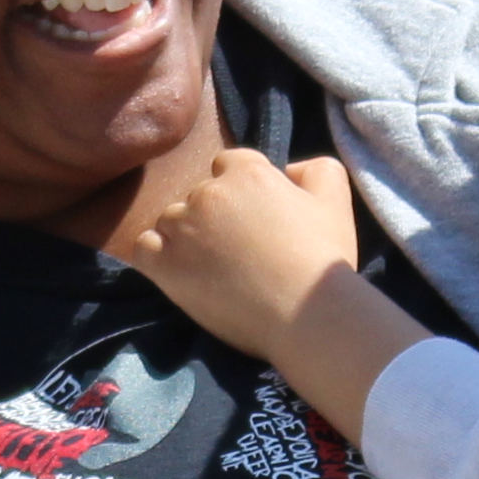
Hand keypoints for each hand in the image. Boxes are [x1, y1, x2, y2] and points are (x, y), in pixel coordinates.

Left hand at [104, 150, 363, 356]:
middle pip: (199, 194)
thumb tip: (288, 169)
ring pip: (171, 220)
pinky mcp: (164, 264)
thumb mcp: (335, 200)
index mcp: (246, 173)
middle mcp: (208, 193)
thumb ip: (315, 168)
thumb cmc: (323, 260)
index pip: (228, 164)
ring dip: (186, 237)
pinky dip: (157, 256)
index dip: (241, 191)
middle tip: (238, 251)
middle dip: (215, 216)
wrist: (305, 314)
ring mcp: (182, 228)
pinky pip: (144, 247)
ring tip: (213, 268)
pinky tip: (180, 272)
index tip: (254, 220)